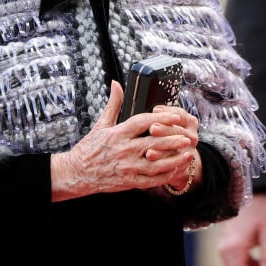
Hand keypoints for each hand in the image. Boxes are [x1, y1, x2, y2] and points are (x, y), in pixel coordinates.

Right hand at [51, 81, 197, 200]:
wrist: (77, 173)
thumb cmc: (89, 148)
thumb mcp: (101, 124)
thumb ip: (113, 104)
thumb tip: (116, 84)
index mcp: (117, 134)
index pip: (142, 122)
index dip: (160, 118)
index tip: (175, 115)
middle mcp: (123, 150)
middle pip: (153, 143)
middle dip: (173, 140)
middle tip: (188, 137)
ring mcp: (127, 167)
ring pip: (155, 164)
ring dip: (174, 160)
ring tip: (188, 154)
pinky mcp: (128, 182)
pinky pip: (150, 180)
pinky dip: (165, 175)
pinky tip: (175, 169)